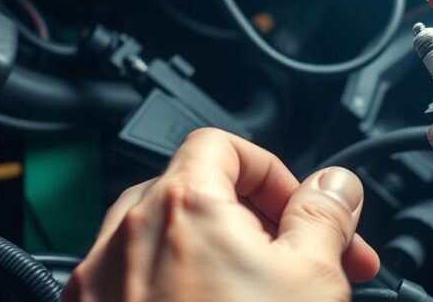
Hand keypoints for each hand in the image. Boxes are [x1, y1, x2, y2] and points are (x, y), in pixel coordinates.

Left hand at [62, 128, 379, 301]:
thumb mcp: (312, 279)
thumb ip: (324, 215)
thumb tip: (335, 185)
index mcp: (182, 205)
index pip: (224, 146)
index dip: (274, 172)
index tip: (303, 211)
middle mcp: (125, 237)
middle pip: (192, 191)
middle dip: (252, 219)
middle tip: (297, 259)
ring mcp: (97, 287)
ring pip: (159, 240)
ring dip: (211, 252)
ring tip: (256, 294)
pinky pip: (130, 285)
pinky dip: (170, 289)